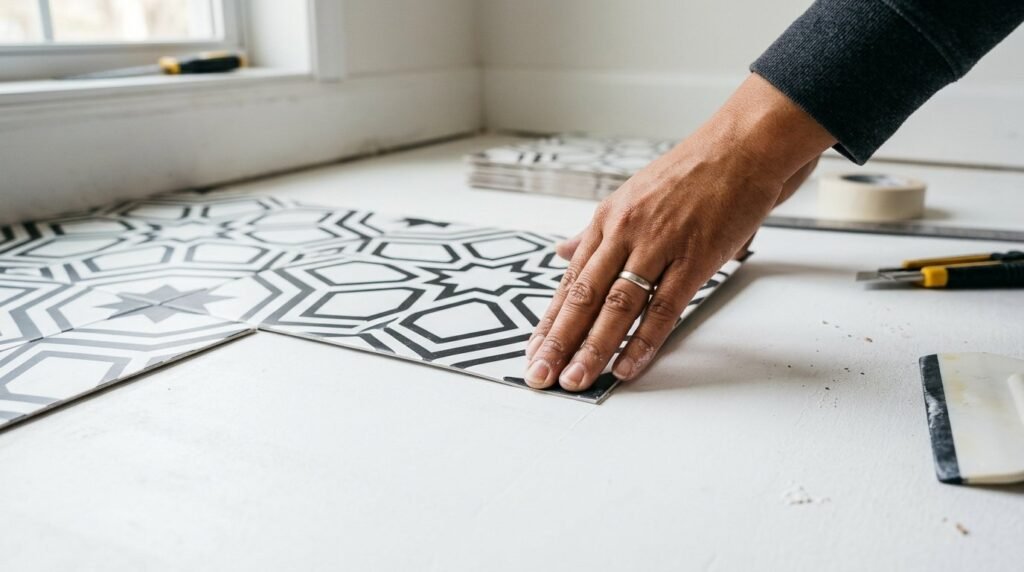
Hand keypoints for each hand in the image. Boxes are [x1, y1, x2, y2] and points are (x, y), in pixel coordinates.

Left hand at [524, 74, 835, 391]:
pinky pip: (663, 307)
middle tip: (540, 376)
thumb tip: (562, 251)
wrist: (741, 148)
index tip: (533, 351)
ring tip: (575, 381)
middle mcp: (624, 232)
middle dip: (559, 342)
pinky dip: (643, 341)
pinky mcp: (694, 258)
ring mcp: (658, 246)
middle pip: (583, 296)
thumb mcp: (631, 196)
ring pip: (616, 306)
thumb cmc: (690, 173)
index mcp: (607, 220)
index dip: (550, 320)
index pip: (571, 280)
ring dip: (593, 348)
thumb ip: (594, 232)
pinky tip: (626, 366)